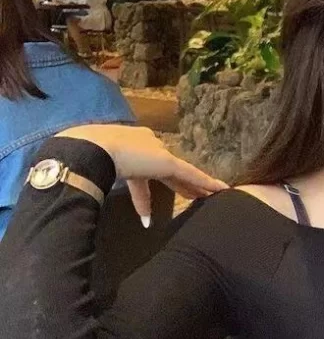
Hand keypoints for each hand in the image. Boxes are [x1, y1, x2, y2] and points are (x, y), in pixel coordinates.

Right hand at [55, 124, 227, 222]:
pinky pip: (192, 175)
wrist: (93, 147)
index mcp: (130, 143)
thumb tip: (102, 192)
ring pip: (184, 172)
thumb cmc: (89, 156)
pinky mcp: (167, 162)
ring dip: (197, 185)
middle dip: (181, 183)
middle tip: (195, 193)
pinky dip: (206, 183)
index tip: (152, 185)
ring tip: (213, 194)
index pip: (144, 166)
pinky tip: (220, 190)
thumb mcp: (99, 168)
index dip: (149, 179)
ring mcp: (158, 152)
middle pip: (169, 169)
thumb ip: (105, 176)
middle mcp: (148, 144)